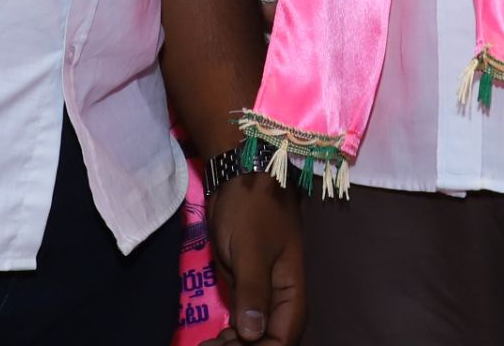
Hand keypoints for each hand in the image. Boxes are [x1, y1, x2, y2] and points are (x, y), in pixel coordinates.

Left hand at [208, 172, 305, 343]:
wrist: (240, 175)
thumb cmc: (251, 208)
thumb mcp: (251, 248)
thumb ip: (254, 291)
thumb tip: (253, 335)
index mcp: (291, 291)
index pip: (283, 339)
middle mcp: (281, 299)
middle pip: (270, 340)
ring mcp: (263, 293)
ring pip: (255, 335)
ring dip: (235, 345)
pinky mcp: (247, 287)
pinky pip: (244, 323)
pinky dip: (230, 336)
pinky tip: (211, 340)